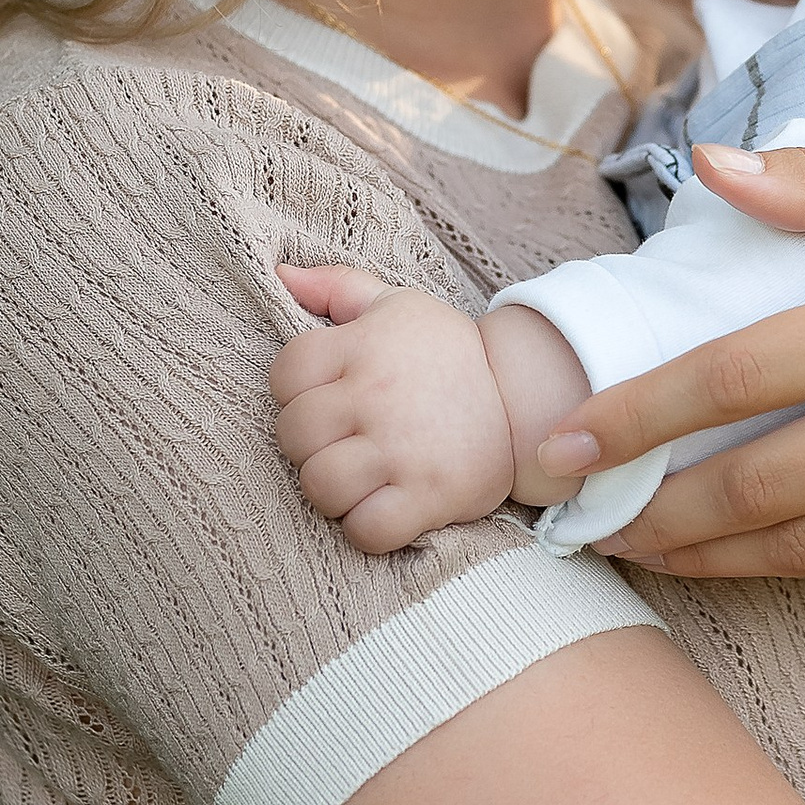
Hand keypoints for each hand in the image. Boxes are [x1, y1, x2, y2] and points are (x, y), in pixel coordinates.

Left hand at [273, 267, 515, 549]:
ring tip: (359, 477)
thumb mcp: (396, 306)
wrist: (524, 399)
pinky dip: (366, 527)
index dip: (296, 392)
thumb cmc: (446, 355)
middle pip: (293, 435)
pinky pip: (365, 530)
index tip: (329, 396)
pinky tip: (383, 506)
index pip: (284, 375)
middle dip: (310, 444)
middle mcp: (377, 395)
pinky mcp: (429, 496)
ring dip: (333, 490)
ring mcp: (402, 449)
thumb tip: (280, 273)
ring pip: (320, 486)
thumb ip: (336, 286)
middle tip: (344, 441)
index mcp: (363, 345)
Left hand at [560, 141, 804, 582]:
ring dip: (701, 558)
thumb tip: (707, 165)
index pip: (744, 374)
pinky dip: (787, 571)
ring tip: (625, 547)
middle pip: (760, 485)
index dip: (640, 415)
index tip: (559, 442)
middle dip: (648, 510)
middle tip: (564, 517)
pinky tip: (729, 559)